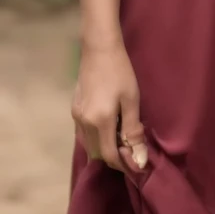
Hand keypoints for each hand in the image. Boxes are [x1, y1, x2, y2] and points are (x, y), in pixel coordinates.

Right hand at [71, 39, 147, 172]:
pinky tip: (109, 128)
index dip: (124, 164)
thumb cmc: (120, 72)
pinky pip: (84, 134)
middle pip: (98, 154)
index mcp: (99, 122)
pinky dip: (97, 138)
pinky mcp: (74, 109)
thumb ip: (134, 131)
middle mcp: (84, 123)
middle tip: (133, 149)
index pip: (110, 156)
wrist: (99, 49)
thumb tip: (139, 160)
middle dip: (115, 158)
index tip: (139, 163)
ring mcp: (76, 116)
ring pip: (89, 145)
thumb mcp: (131, 100)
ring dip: (105, 148)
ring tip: (123, 138)